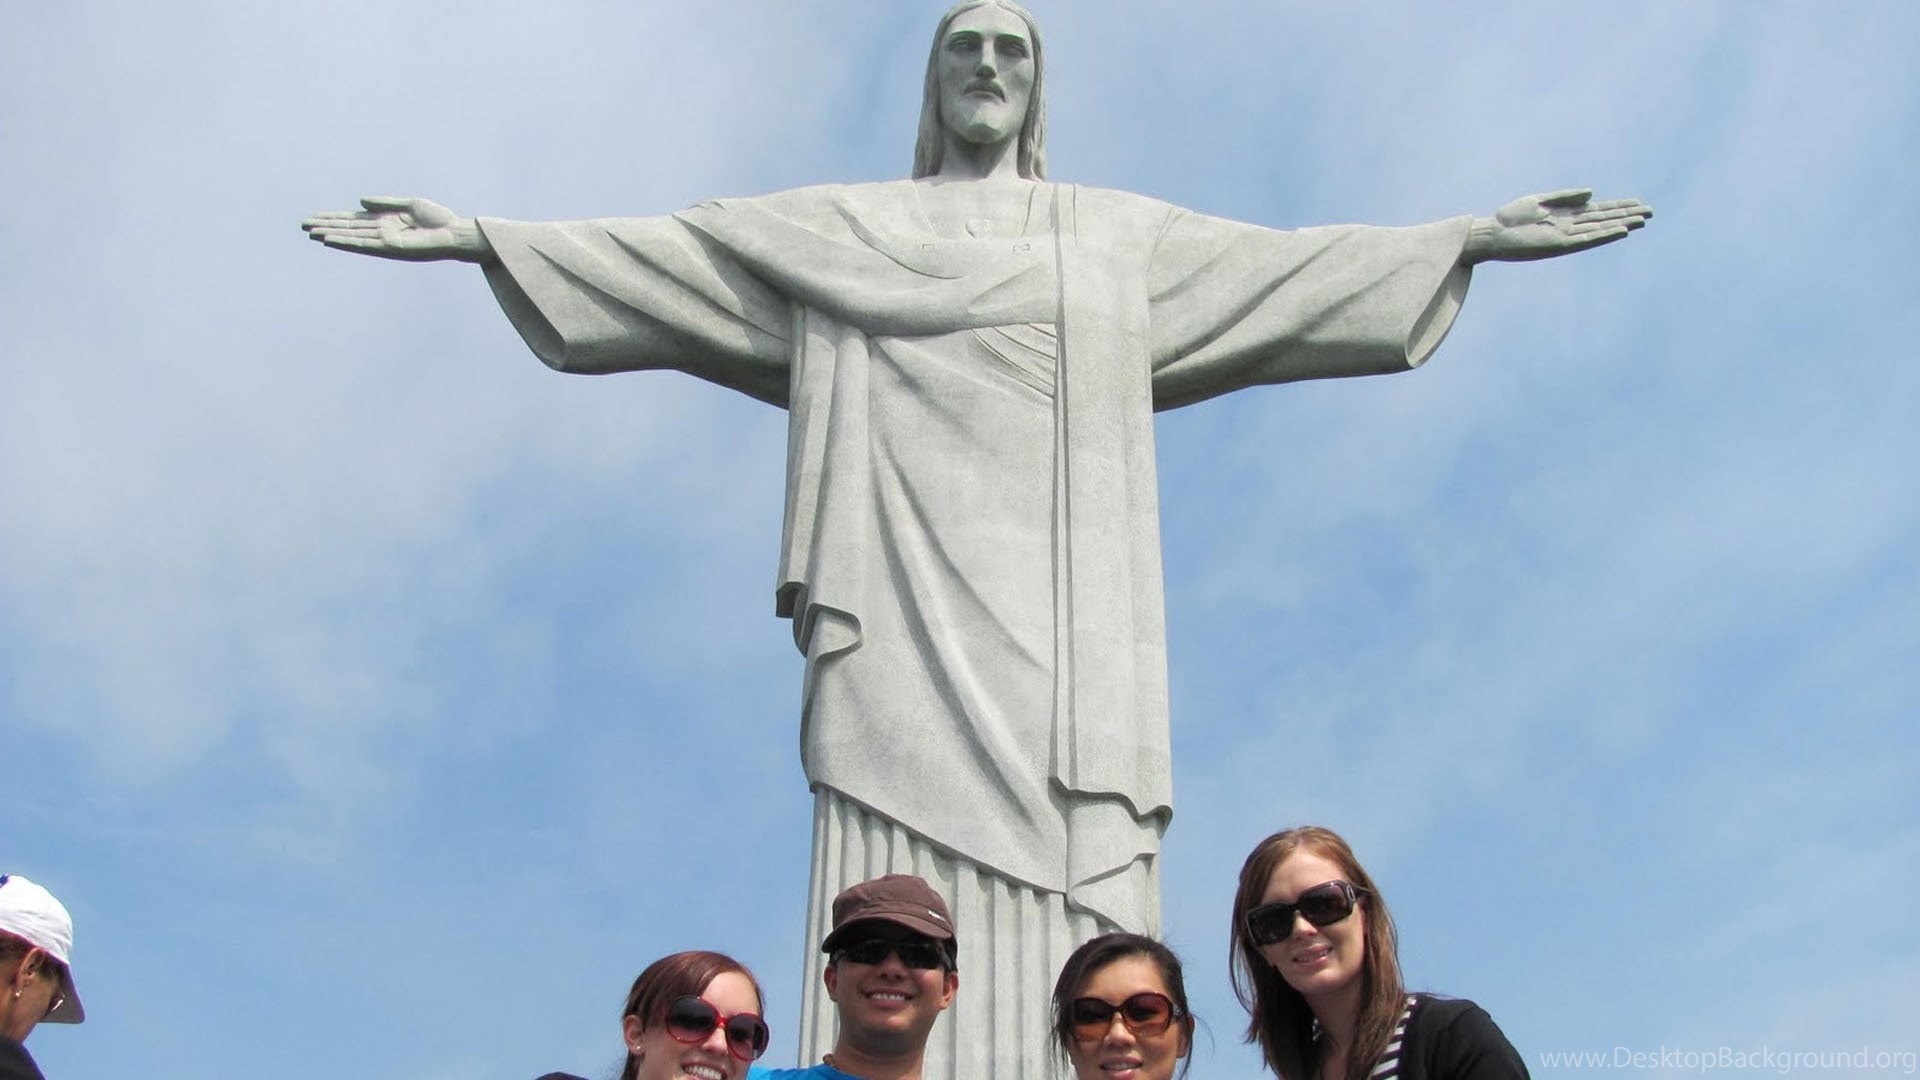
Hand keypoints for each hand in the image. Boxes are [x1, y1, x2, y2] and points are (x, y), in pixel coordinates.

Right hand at [301, 196, 491, 261]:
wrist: (455, 232)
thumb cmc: (437, 219)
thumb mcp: (409, 204)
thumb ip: (385, 203)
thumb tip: (360, 202)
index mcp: (385, 221)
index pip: (353, 219)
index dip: (333, 218)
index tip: (314, 217)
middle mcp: (381, 232)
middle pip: (347, 228)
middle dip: (326, 226)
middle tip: (303, 226)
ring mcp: (384, 241)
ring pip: (351, 237)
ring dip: (331, 235)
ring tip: (311, 233)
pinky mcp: (390, 248)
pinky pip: (364, 245)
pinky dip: (346, 242)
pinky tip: (331, 240)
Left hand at [1462, 189, 1651, 263]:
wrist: (1492, 233)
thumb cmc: (1511, 217)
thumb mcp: (1539, 200)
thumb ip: (1565, 196)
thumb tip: (1592, 193)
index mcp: (1565, 214)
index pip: (1599, 210)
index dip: (1619, 207)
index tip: (1639, 203)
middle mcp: (1570, 226)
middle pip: (1605, 219)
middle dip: (1627, 215)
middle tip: (1651, 212)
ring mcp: (1566, 236)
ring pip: (1600, 229)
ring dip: (1621, 225)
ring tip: (1642, 221)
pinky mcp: (1558, 245)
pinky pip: (1586, 240)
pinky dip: (1603, 235)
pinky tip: (1619, 231)